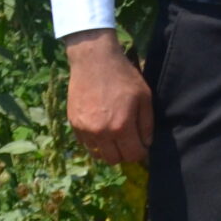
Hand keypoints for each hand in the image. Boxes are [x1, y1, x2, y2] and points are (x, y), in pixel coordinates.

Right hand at [65, 28, 153, 164]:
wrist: (94, 61)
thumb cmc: (124, 77)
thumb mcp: (144, 97)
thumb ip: (146, 123)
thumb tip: (146, 143)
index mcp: (121, 127)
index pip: (133, 155)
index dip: (141, 152)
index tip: (142, 145)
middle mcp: (101, 133)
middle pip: (114, 159)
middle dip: (125, 154)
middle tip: (129, 141)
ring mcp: (85, 130)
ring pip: (98, 154)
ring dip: (108, 149)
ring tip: (114, 135)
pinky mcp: (73, 124)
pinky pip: (85, 144)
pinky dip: (94, 141)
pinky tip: (101, 128)